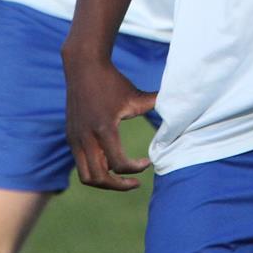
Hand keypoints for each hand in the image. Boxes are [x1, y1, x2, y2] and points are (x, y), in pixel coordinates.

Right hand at [64, 52, 156, 190]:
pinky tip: (110, 161)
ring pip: (86, 176)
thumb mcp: (135, 95)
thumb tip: (181, 108)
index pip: (119, 164)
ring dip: (104, 181)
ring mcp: (75, 138)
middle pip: (99, 178)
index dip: (136, 169)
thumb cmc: (112, 81)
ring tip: (121, 177)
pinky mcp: (71, 137)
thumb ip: (155, 105)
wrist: (84, 66)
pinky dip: (96, 169)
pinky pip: (81, 164)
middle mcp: (85, 137)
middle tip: (135, 183)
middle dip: (119, 185)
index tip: (148, 162)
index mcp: (104, 129)